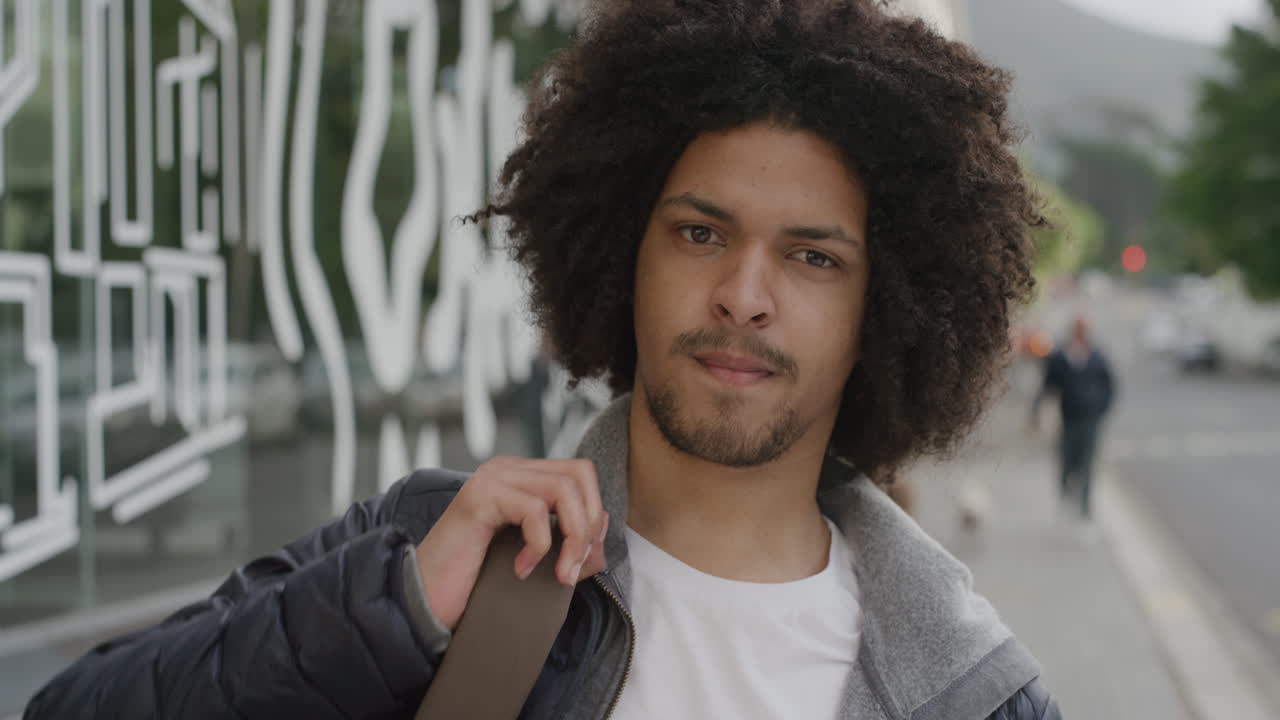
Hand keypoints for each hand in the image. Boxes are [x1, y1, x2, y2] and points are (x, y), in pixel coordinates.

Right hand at [413, 457, 608, 630]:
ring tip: (558, 573)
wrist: (427, 603)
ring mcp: (491, 478)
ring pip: (563, 489)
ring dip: (572, 538)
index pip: (580, 473)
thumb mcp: (537, 562)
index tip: (584, 558)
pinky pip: (535, 510)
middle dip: (588, 524)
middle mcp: (506, 469)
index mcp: (521, 478)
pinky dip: (540, 545)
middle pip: (579, 474)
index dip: (593, 513)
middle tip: (573, 568)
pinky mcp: (479, 496)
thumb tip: (603, 529)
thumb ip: (571, 545)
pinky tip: (522, 568)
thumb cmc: (478, 583)